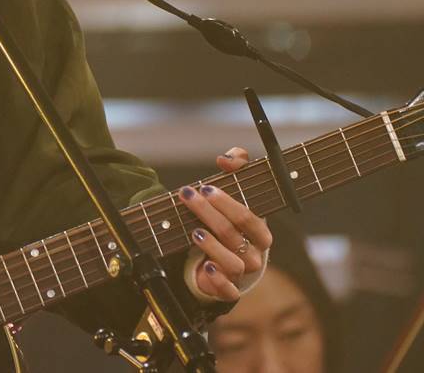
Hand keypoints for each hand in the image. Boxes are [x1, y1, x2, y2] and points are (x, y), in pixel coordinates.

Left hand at [178, 147, 272, 301]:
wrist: (228, 258)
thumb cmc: (232, 220)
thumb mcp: (235, 191)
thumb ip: (237, 167)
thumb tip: (226, 158)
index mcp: (260, 230)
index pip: (250, 216)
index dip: (228, 202)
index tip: (206, 187)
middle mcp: (255, 252)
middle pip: (234, 234)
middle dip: (208, 213)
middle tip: (188, 196)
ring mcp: (243, 272)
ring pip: (232, 262)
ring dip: (212, 246)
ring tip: (194, 231)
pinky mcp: (229, 289)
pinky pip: (229, 290)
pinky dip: (218, 280)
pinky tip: (206, 267)